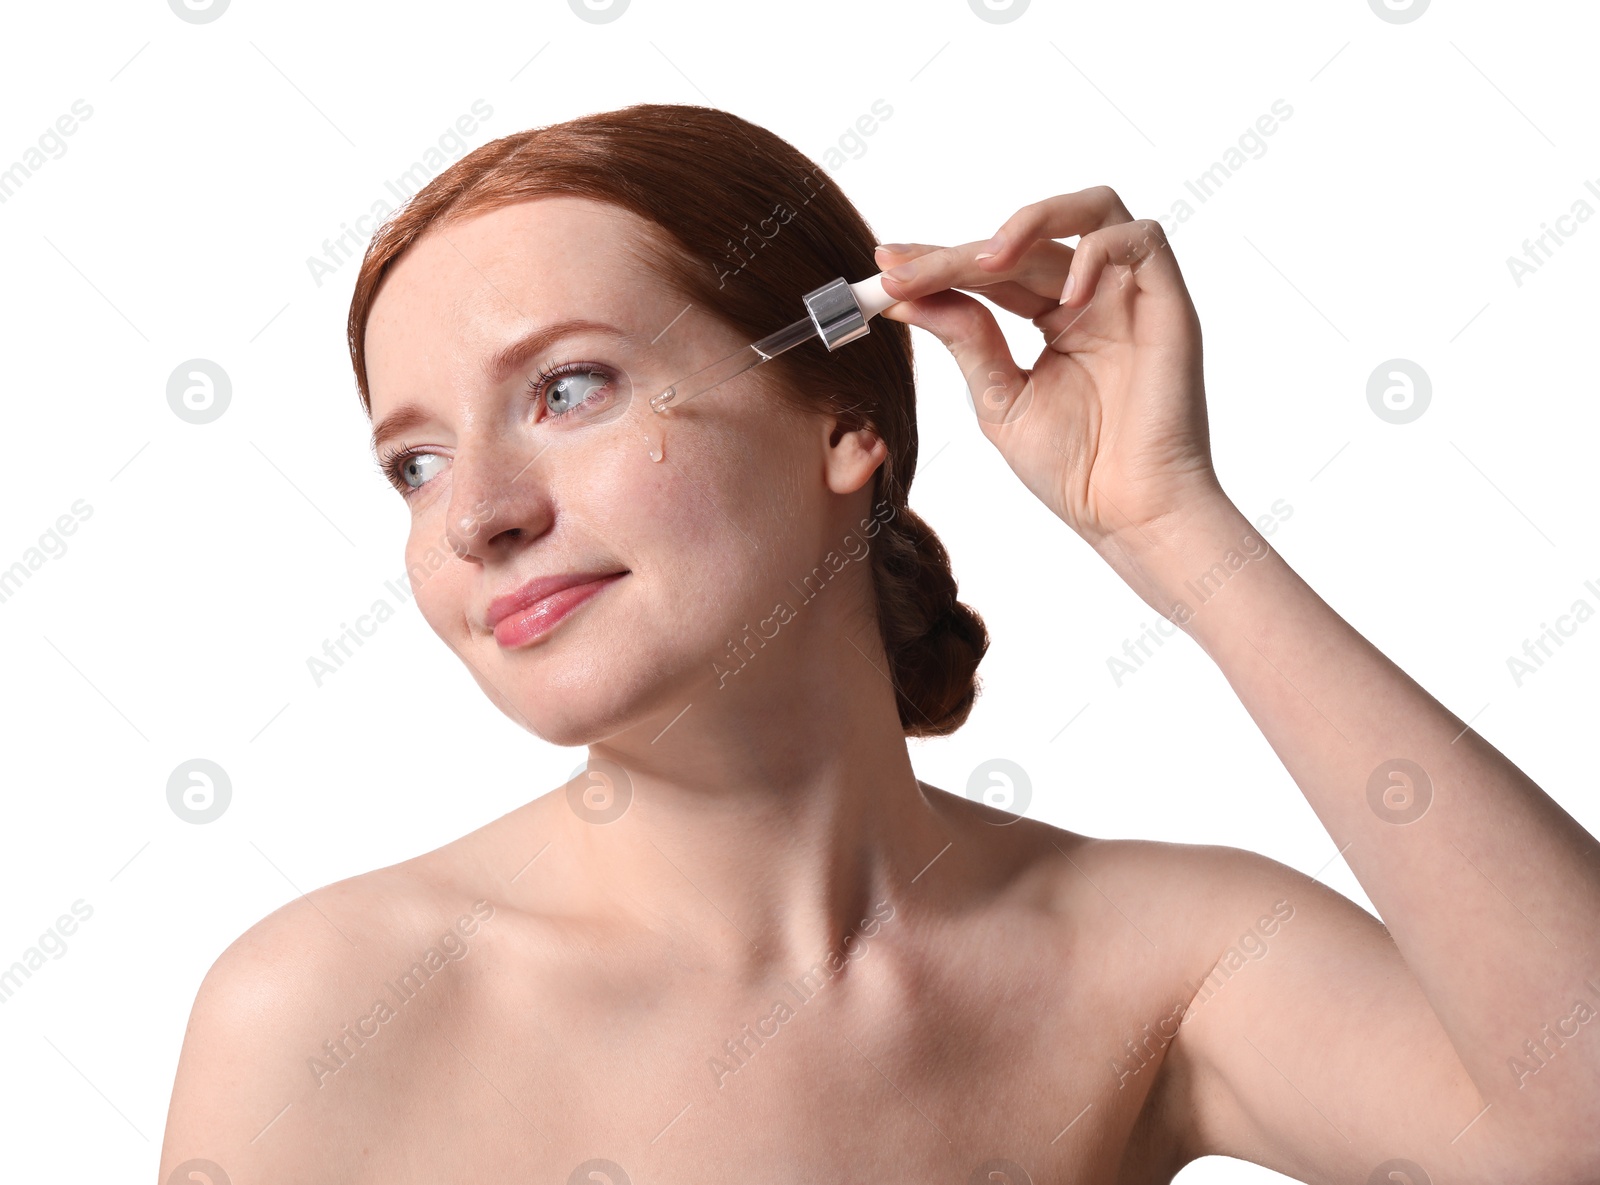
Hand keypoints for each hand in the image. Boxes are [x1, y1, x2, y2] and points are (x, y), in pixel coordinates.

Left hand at [875, 186, 1228, 561]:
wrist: (1130, 516)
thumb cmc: (1076, 470)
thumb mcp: (1000, 398)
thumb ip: (967, 340)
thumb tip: (911, 298)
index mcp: (1056, 317)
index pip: (993, 270)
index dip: (938, 262)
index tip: (883, 266)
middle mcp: (1094, 296)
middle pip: (1025, 243)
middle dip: (957, 253)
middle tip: (903, 272)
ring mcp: (1131, 296)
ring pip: (1091, 210)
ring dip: (1032, 221)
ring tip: (985, 261)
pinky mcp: (1169, 302)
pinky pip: (1142, 238)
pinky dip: (1097, 252)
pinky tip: (1061, 300)